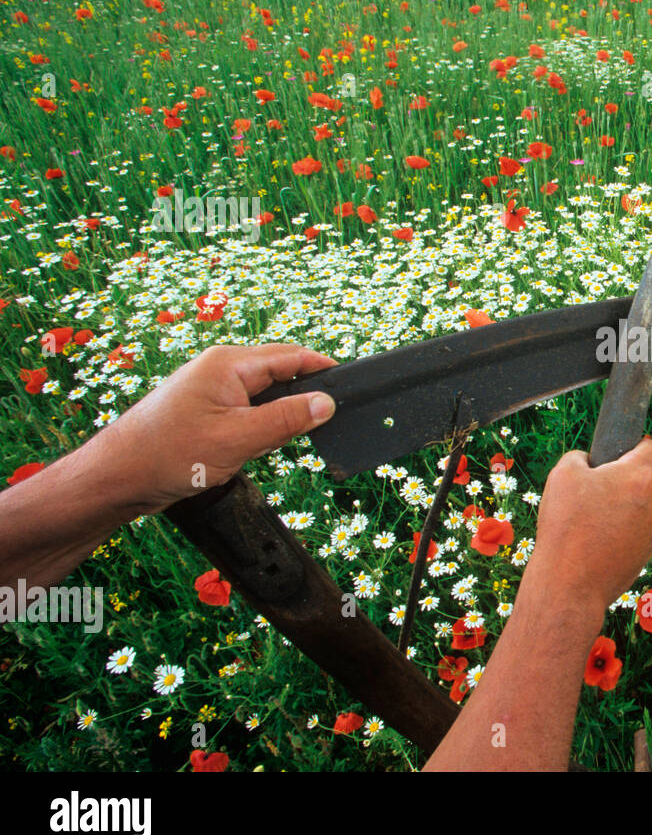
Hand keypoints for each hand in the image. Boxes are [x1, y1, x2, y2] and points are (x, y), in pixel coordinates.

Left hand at [90, 344, 337, 515]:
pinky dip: (256, 430)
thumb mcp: (238, 439)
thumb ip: (286, 420)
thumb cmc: (168, 454)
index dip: (322, 370)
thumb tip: (325, 404)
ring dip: (274, 421)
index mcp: (228, 364)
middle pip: (279, 376)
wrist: (117, 477)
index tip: (350, 386)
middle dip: (297, 403)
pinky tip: (251, 451)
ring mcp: (211, 390)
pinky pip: (246, 413)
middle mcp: (220, 370)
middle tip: (315, 430)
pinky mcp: (205, 411)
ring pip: (263, 399)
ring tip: (268, 446)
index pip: (290, 357)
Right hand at [525, 438, 651, 619]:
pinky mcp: (647, 554)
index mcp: (639, 477)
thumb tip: (591, 462)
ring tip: (590, 523)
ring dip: (621, 509)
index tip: (619, 455)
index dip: (638, 446)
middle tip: (592, 494)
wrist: (570, 585)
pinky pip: (635, 532)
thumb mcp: (563, 474)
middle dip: (622, 482)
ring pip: (640, 508)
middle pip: (644, 480)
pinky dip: (620, 533)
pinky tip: (596, 543)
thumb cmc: (566, 525)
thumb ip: (582, 457)